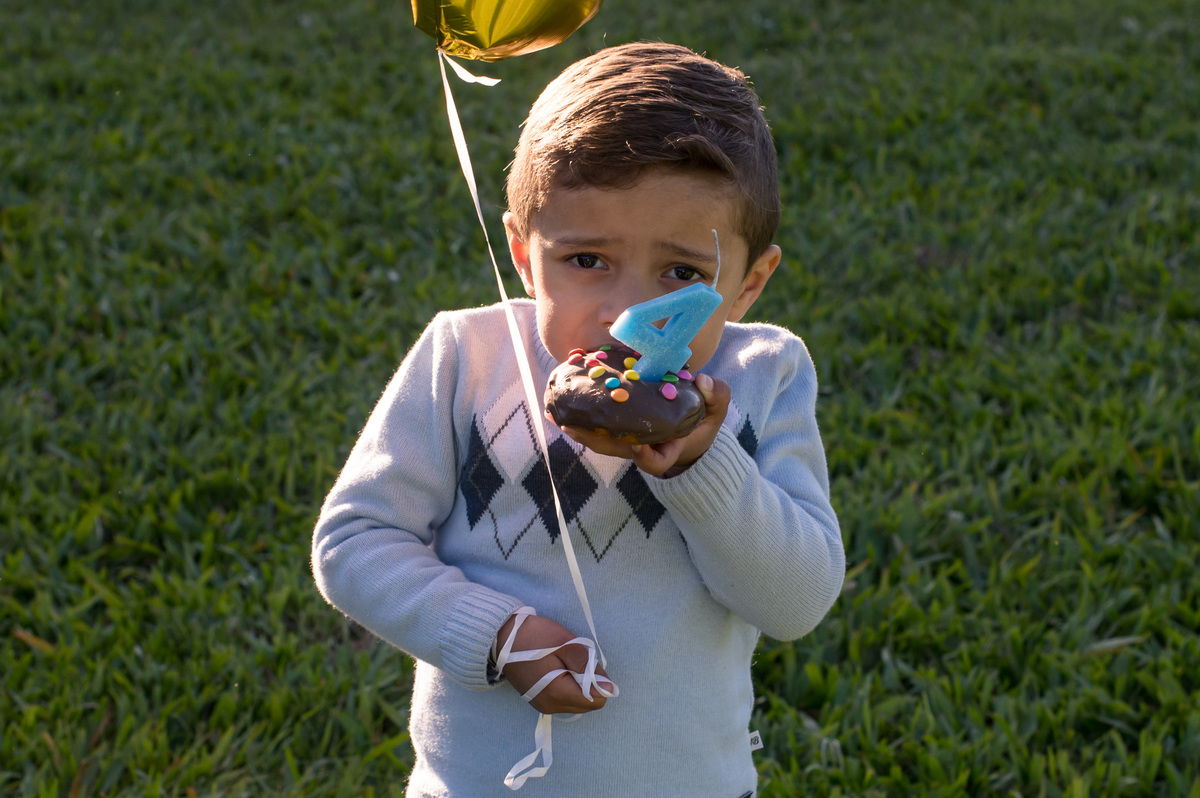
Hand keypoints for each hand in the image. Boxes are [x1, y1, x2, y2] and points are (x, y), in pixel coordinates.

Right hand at [495, 613, 611, 714]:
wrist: (501, 637)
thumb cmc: (535, 637)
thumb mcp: (566, 644)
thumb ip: (589, 667)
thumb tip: (611, 689)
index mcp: (558, 694)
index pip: (598, 700)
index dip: (598, 680)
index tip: (584, 662)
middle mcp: (551, 706)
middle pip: (588, 702)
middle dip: (587, 681)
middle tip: (570, 660)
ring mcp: (544, 706)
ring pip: (577, 701)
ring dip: (577, 682)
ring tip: (561, 662)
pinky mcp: (539, 701)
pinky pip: (564, 698)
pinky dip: (566, 684)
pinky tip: (554, 668)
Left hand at [556, 373, 730, 476]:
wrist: (693, 431)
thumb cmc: (703, 421)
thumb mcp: (717, 409)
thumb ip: (716, 395)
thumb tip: (703, 381)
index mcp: (670, 448)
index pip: (657, 462)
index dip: (647, 458)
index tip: (640, 447)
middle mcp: (645, 448)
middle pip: (616, 450)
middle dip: (592, 439)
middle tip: (571, 425)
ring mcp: (629, 442)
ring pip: (601, 441)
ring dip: (579, 430)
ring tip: (556, 414)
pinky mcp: (619, 432)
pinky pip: (598, 428)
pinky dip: (581, 419)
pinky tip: (563, 405)